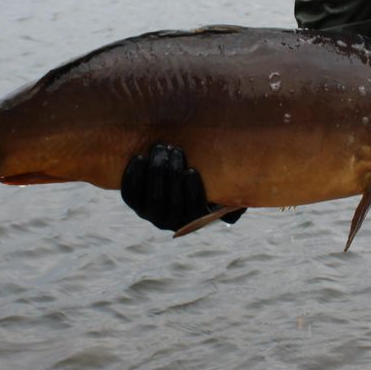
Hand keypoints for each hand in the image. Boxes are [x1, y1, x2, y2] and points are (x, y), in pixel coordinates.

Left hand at [121, 143, 244, 230]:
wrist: (179, 168)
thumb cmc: (212, 177)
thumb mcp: (228, 187)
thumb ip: (237, 195)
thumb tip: (240, 207)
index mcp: (195, 219)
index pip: (192, 210)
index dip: (191, 192)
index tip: (191, 170)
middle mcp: (170, 221)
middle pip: (169, 203)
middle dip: (170, 175)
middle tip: (176, 149)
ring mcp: (150, 213)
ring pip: (149, 197)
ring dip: (155, 171)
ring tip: (161, 148)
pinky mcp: (134, 201)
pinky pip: (130, 193)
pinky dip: (133, 176)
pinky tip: (140, 158)